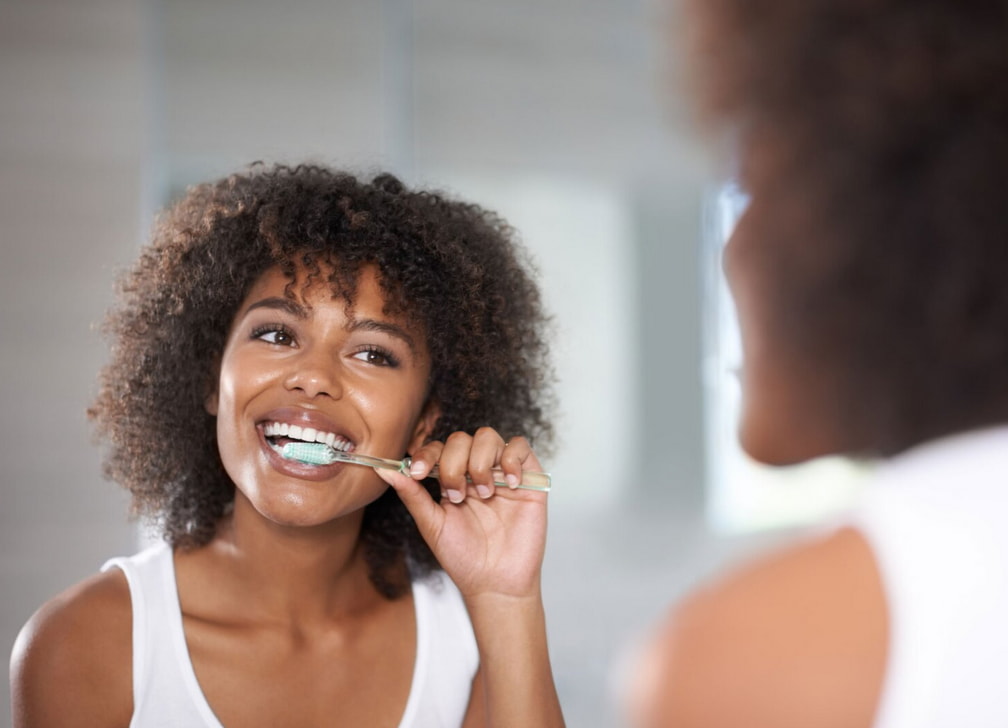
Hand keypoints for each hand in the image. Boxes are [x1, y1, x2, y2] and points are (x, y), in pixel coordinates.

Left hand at [375, 427, 548, 599]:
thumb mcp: (432, 524)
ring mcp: (501, 472)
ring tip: (482, 494)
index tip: (419, 474)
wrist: (495, 583)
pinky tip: (508, 485)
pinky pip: (520, 447)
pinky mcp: (528, 478)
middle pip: (462, 438)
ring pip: (488, 436)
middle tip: (456, 496)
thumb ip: (412, 494)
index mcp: (451, 479)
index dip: (427, 454)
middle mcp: (476, 471)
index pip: (438, 448)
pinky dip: (511, 459)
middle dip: (454, 463)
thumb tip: (384, 470)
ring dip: (480, 462)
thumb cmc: (463, 557)